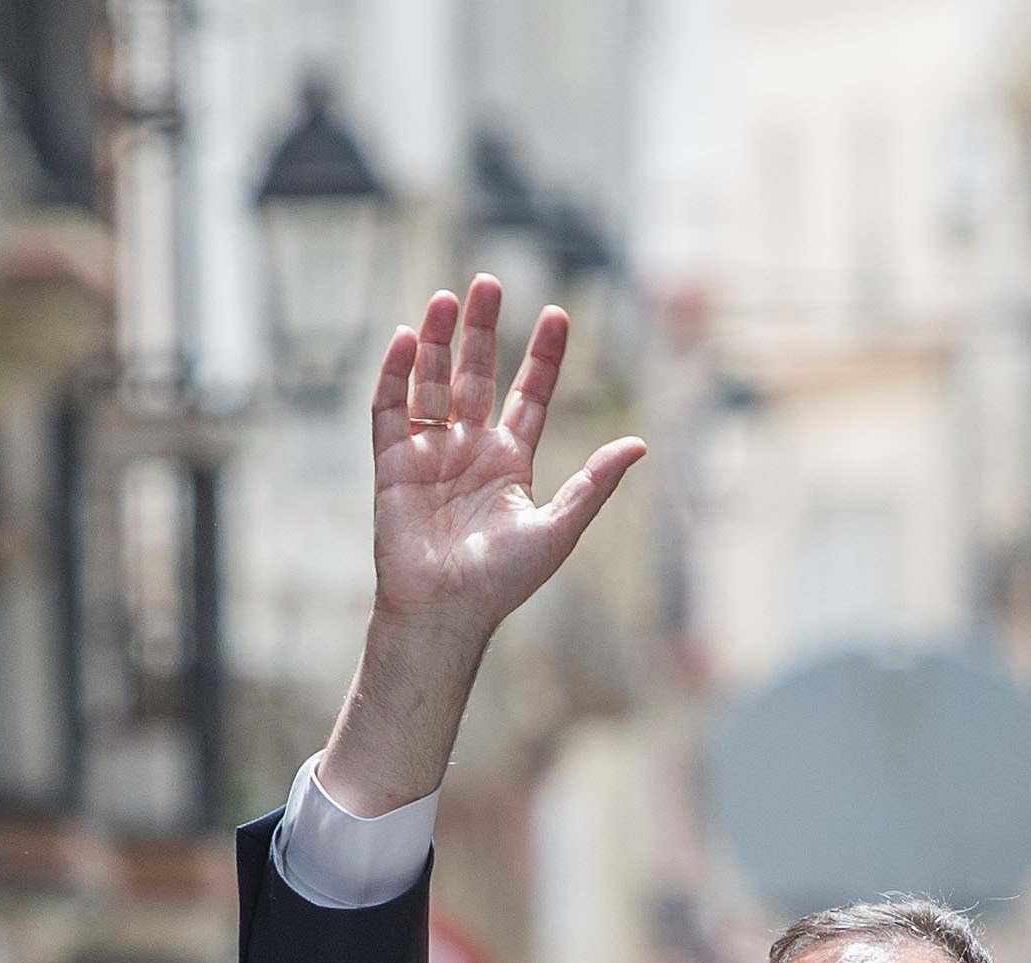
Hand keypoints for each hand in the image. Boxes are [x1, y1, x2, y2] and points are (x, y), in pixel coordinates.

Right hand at [319, 278, 649, 812]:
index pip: (529, 396)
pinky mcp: (392, 464)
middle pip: (475, 375)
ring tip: (445, 298)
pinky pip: (390, 409)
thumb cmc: (502, 582)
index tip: (557, 315)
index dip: (542, 356)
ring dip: (437, 341)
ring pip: (432, 382)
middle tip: (488, 282)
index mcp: (511, 462)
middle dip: (481, 330)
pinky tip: (406, 338)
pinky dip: (395, 375)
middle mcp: (469, 450)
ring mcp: (429, 454)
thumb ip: (594, 484)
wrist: (444, 613)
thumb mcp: (559, 528)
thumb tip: (640, 444)